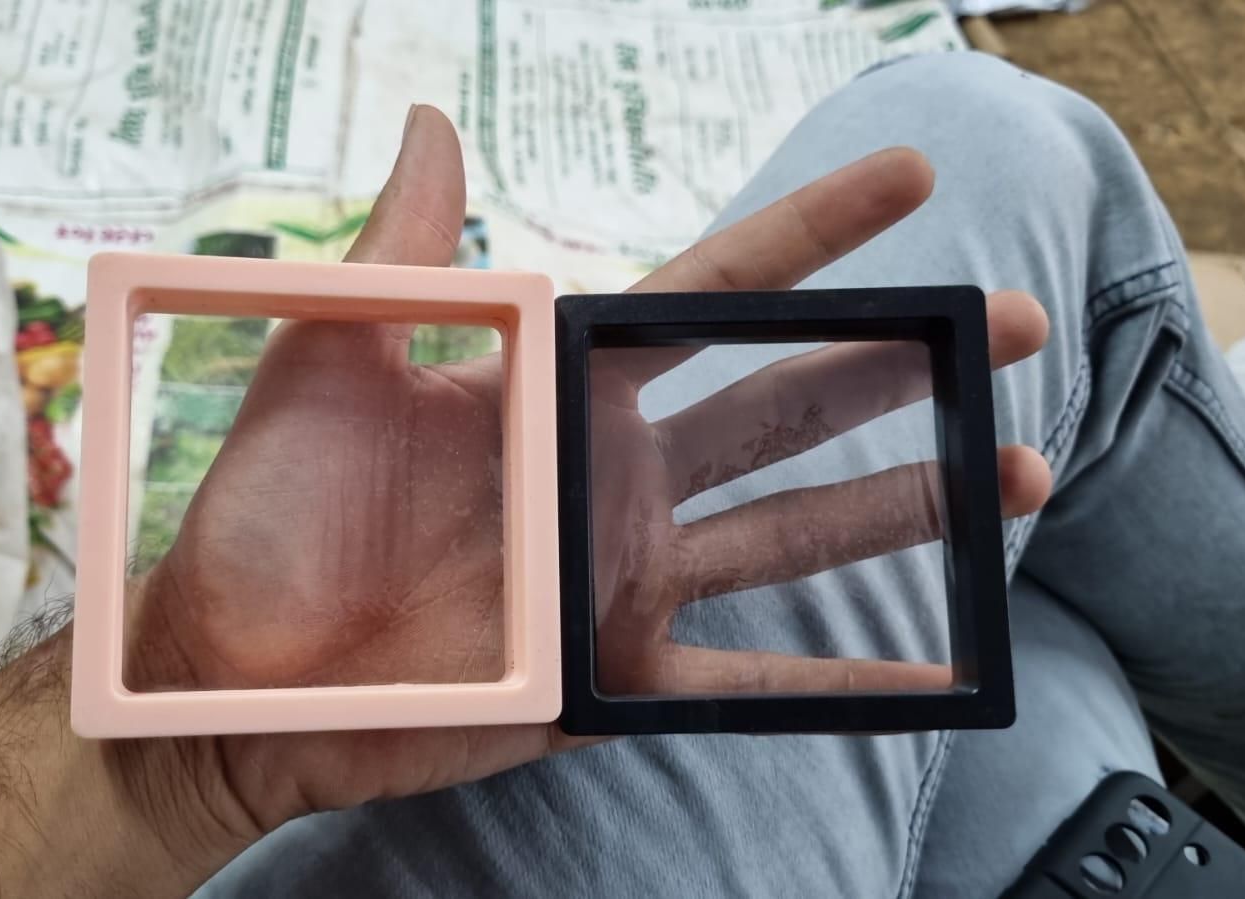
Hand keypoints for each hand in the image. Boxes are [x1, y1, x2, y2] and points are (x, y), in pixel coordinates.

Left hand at [126, 105, 1051, 847]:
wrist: (225, 672)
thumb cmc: (265, 512)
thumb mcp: (329, 362)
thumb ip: (404, 253)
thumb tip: (434, 121)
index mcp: (561, 386)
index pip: (712, 295)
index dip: (811, 237)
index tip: (907, 177)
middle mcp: (615, 472)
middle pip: (788, 405)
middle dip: (903, 362)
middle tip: (1012, 324)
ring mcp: (624, 575)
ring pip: (795, 529)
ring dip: (910, 502)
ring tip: (1019, 471)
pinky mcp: (613, 678)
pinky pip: (747, 686)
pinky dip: (842, 684)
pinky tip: (937, 674)